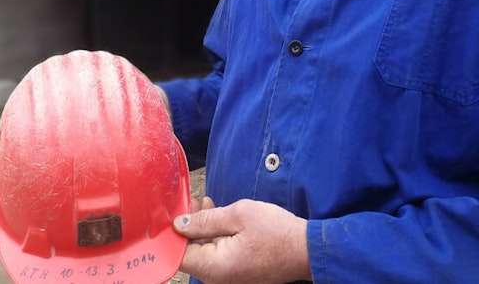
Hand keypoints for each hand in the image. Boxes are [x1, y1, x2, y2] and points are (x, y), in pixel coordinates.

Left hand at [173, 197, 311, 283]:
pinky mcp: (235, 272)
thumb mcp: (239, 215)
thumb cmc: (277, 233)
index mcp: (215, 266)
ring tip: (207, 204)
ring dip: (202, 228)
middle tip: (195, 202)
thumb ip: (206, 219)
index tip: (174, 212)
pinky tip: (219, 217)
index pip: (177, 255)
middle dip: (188, 226)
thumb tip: (179, 223)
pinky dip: (214, 236)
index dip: (172, 233)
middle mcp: (217, 278)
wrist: (306, 250)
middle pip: (190, 253)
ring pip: (203, 252)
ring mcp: (227, 277)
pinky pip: (216, 255)